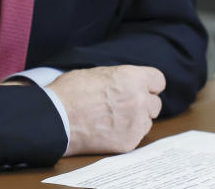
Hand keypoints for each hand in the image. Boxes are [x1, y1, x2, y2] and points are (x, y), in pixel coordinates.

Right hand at [47, 65, 164, 155]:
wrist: (56, 118)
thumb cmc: (71, 92)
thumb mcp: (98, 73)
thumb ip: (120, 78)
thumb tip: (125, 83)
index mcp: (133, 77)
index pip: (158, 81)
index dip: (149, 85)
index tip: (142, 90)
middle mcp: (139, 99)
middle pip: (155, 104)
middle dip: (143, 105)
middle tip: (125, 107)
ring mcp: (135, 122)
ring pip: (147, 122)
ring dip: (136, 121)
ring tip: (114, 120)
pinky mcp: (128, 142)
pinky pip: (136, 137)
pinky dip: (126, 135)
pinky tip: (108, 131)